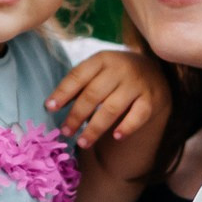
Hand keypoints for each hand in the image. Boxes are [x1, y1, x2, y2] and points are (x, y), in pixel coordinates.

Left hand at [45, 48, 170, 147]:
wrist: (152, 71)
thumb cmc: (115, 74)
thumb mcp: (98, 70)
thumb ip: (78, 84)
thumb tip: (51, 106)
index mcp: (102, 59)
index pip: (78, 75)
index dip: (62, 93)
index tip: (49, 108)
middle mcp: (120, 68)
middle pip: (93, 94)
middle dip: (76, 115)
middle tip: (65, 132)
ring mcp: (137, 83)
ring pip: (112, 108)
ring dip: (94, 128)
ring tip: (82, 142)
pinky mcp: (151, 98)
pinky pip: (138, 115)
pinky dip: (127, 127)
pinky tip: (116, 137)